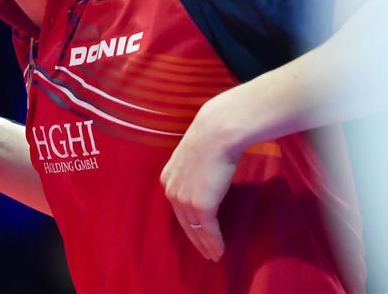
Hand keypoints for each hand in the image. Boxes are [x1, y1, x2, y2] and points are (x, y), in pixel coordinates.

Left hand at [160, 98, 241, 261]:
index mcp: (168, 178)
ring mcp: (185, 199)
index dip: (188, 222)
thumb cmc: (211, 137)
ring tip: (214, 256)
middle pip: (184, 222)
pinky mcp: (201, 205)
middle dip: (195, 239)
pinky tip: (220, 251)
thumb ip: (194, 169)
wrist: (218, 132)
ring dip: (206, 245)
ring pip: (195, 230)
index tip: (197, 233)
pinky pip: (208, 230)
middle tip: (206, 253)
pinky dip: (214, 243)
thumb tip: (205, 174)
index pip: (177, 207)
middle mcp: (172, 190)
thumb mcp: (194, 154)